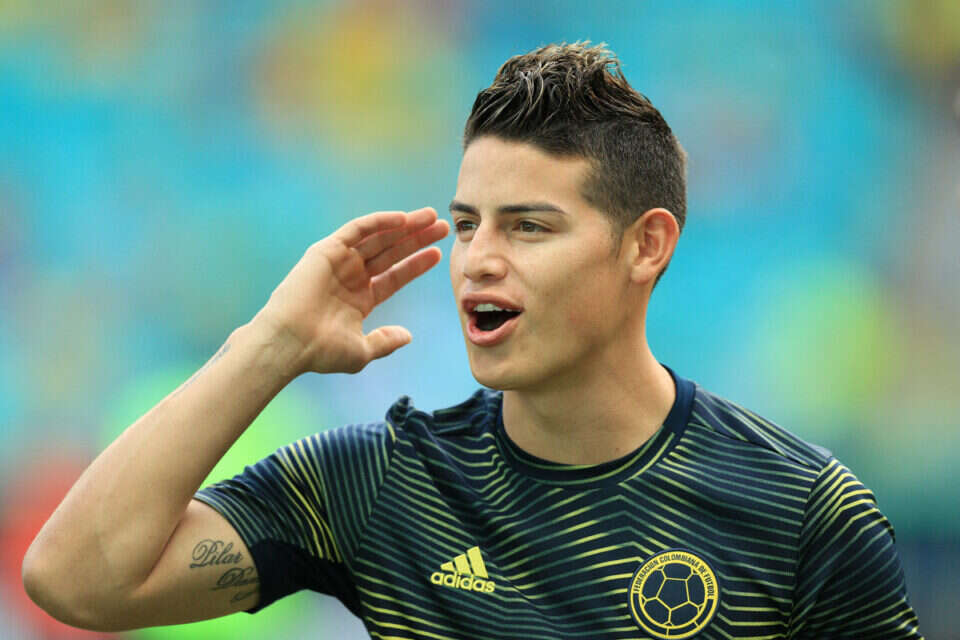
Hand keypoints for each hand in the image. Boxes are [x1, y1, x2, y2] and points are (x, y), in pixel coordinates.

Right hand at [254, 207, 448, 374]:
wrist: (290, 343)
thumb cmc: (321, 352)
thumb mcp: (362, 351)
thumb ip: (385, 341)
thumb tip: (408, 336)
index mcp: (359, 298)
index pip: (394, 276)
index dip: (416, 264)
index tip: (438, 254)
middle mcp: (351, 276)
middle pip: (391, 252)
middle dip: (417, 239)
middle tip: (443, 227)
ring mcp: (339, 262)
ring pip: (378, 237)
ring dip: (405, 226)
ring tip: (432, 216)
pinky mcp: (327, 250)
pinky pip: (357, 229)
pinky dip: (379, 222)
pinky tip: (403, 219)